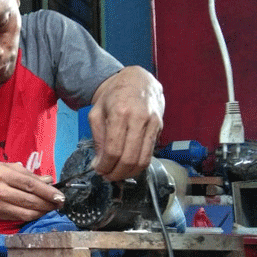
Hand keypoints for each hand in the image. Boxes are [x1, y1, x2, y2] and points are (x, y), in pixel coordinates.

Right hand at [0, 162, 64, 220]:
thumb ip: (28, 174)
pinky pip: (21, 217)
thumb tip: (49, 181)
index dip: (47, 191)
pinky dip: (33, 215)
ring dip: (43, 211)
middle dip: (48, 202)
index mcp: (1, 173)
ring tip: (52, 207)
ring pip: (26, 211)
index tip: (60, 195)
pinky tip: (40, 211)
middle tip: (60, 203)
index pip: (29, 184)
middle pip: (29, 199)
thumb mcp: (7, 167)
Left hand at [88, 65, 164, 180]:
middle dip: (116, 173)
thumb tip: (99, 162)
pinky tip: (128, 166)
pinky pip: (150, 153)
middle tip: (107, 176)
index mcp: (120, 113)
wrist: (137, 80)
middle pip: (129, 158)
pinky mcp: (160, 127)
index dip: (105, 166)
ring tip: (117, 174)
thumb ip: (98, 138)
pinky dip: (138, 165)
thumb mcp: (96, 113)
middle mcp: (139, 118)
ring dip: (128, 173)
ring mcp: (153, 123)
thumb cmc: (114, 95)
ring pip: (143, 160)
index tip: (98, 170)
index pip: (114, 150)